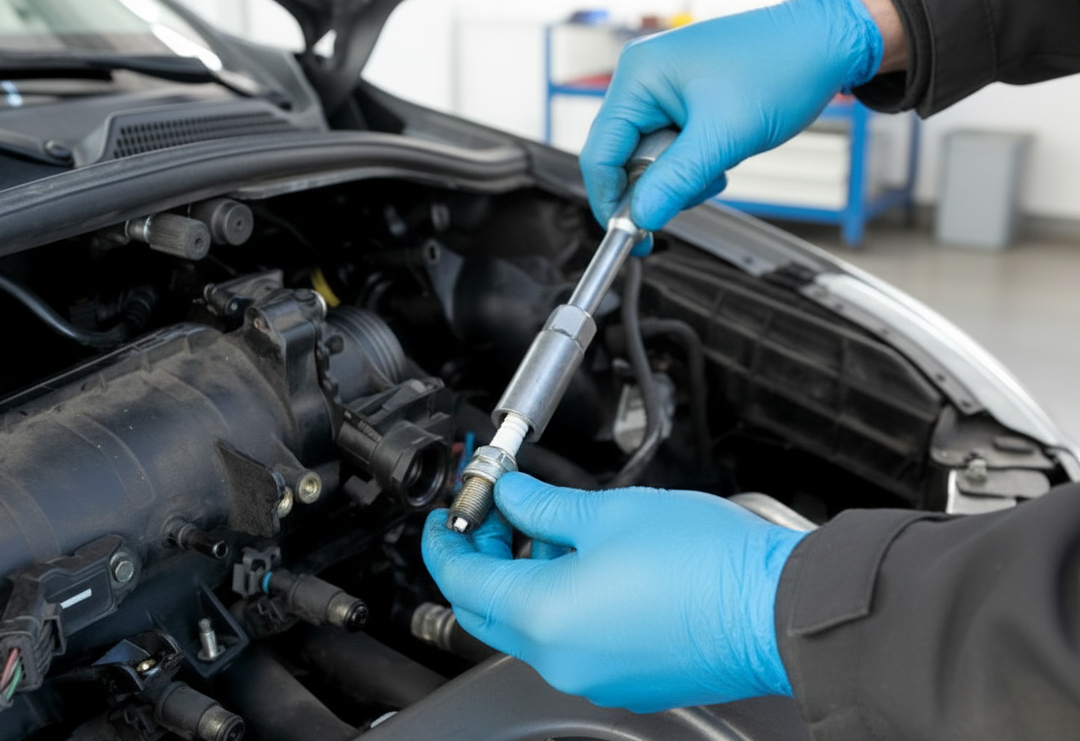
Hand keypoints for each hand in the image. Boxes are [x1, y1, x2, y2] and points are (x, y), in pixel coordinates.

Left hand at [422, 473, 807, 712]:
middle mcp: (561, 659)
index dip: (445, 541)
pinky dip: (559, 602)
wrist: (777, 607)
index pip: (461, 581)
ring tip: (550, 527)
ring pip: (531, 626)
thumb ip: (543, 505)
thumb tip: (510, 494)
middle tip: (496, 512)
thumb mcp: (609, 512)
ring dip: (523, 578)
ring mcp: (595, 675)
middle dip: (481, 559)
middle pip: (488, 610)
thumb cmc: (705, 562)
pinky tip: (585, 563)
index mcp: (545, 617)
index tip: (448, 513)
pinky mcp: (626, 678)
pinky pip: (570, 641)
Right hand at [580, 0, 884, 232]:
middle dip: (658, 184)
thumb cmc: (782, 68)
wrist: (828, 43)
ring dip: (681, 175)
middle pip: (622, 159)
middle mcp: (641, 79)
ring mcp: (661, 90)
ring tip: (719, 159)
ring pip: (648, 159)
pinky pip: (670, 149)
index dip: (611, 202)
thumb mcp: (724, 136)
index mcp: (638, 77)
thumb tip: (640, 218)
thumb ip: (676, 181)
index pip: (599, 154)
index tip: (631, 235)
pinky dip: (693, 163)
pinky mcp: (682, 101)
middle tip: (697, 188)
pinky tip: (721, 152)